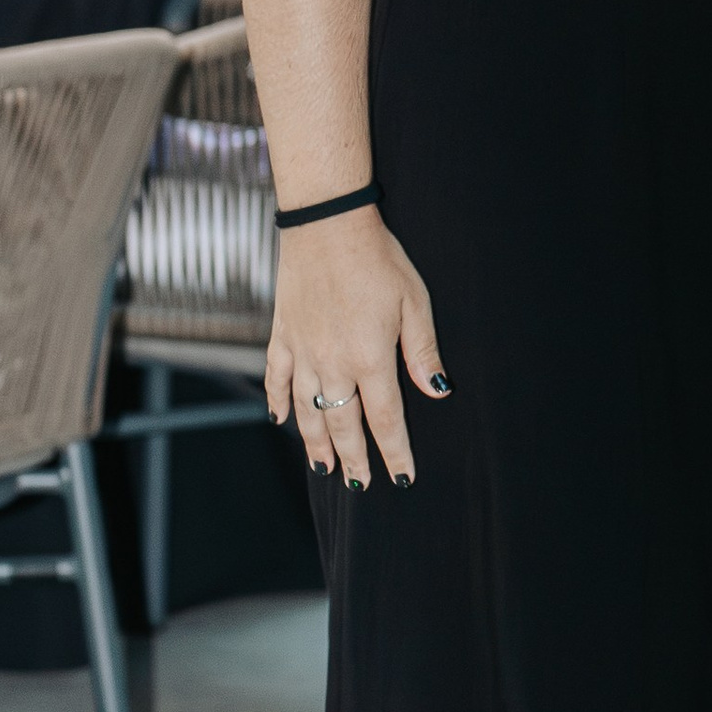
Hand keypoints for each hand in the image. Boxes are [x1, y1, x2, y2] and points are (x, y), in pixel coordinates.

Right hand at [265, 206, 447, 487]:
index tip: (401, 478)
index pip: (386, 420)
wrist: (326, 225)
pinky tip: (281, 420)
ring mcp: (302, 351)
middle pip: (343, 425)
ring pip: (307, 411)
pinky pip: (276, 378)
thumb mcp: (414, 302)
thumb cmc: (378, 259)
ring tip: (324, 468)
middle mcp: (333, 363)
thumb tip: (436, 392)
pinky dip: (276, 402)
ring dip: (315, 443)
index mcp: (370, 359)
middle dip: (354, 460)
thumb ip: (422, 351)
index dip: (394, 453)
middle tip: (360, 486)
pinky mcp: (282, 335)